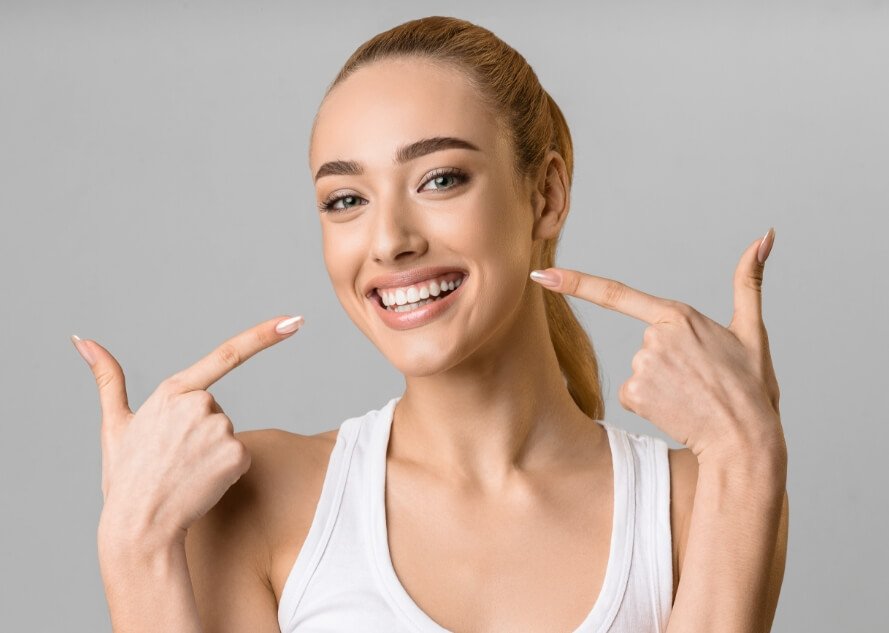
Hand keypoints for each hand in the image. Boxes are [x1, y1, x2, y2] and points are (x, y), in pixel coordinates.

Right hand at [71, 315, 304, 546]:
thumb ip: (107, 378)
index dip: (264, 335)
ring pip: (227, 435)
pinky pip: (240, 457)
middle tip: (173, 459)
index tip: (294, 321)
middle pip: (216, 411)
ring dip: (211, 453)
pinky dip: (225, 472)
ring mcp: (220, 429)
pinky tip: (200, 484)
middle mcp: (200, 404)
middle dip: (200, 432)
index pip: (227, 354)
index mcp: (172, 391)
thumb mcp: (114, 425)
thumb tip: (82, 339)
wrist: (139, 527)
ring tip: (183, 473)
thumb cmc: (126, 477)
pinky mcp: (236, 454)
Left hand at [530, 230, 782, 464]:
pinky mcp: (633, 392)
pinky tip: (677, 410)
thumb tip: (764, 236)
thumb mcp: (753, 332)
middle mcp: (654, 336)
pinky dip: (652, 404)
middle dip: (669, 362)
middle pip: (646, 345)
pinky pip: (632, 394)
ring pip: (640, 371)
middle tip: (701, 381)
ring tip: (693, 396)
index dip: (574, 282)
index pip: (617, 293)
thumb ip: (750, 282)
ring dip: (663, 385)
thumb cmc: (751, 389)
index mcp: (679, 316)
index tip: (541, 274)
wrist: (746, 440)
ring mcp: (642, 365)